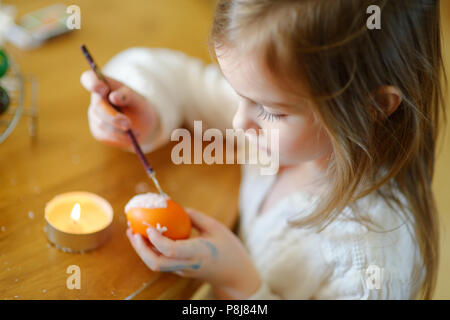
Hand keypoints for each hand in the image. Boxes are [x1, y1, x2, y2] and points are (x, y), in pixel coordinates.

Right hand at [80, 70, 159, 149]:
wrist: (143, 126)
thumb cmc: (140, 108)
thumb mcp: (139, 100)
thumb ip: (128, 96)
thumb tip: (113, 97)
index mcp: (105, 85)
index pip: (88, 78)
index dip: (92, 82)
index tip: (104, 88)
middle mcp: (96, 99)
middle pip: (98, 107)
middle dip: (114, 117)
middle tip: (129, 124)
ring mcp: (95, 115)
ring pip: (102, 123)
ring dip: (120, 129)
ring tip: (136, 132)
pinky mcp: (98, 131)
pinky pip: (106, 135)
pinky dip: (120, 137)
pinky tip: (130, 137)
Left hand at [126, 208, 260, 298]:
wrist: (236, 275)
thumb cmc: (229, 249)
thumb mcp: (216, 228)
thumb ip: (196, 217)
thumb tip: (176, 207)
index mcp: (199, 252)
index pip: (171, 250)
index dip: (156, 239)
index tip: (149, 226)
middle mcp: (188, 264)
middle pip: (156, 263)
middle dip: (140, 248)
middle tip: (133, 231)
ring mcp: (183, 271)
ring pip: (156, 264)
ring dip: (142, 250)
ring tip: (134, 232)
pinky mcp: (181, 271)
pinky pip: (162, 261)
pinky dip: (151, 250)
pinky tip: (148, 237)